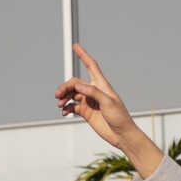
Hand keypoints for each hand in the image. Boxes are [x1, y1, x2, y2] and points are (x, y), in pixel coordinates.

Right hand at [54, 43, 159, 172]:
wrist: (122, 135)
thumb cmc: (120, 117)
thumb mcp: (108, 103)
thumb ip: (94, 92)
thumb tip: (78, 85)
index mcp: (102, 85)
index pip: (91, 66)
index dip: (83, 55)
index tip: (75, 45)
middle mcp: (94, 91)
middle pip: (75, 83)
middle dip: (65, 87)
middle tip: (58, 96)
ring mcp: (89, 101)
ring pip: (72, 94)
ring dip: (64, 97)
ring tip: (60, 104)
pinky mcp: (86, 112)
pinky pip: (72, 106)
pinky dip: (66, 107)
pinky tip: (63, 112)